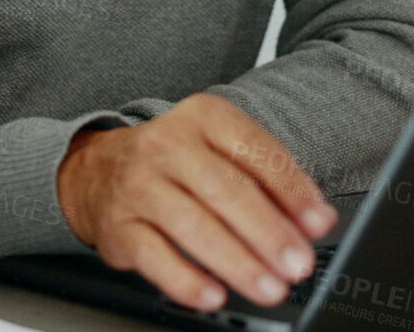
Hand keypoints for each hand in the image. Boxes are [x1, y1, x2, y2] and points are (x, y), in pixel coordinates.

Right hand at [55, 93, 337, 312]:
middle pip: (227, 191)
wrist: (95, 169)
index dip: (292, 190)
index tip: (319, 223)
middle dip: (269, 233)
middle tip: (298, 264)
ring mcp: (139, 185)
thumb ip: (269, 181)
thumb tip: (314, 221)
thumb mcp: (221, 152)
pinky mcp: (118, 225)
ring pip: (193, 225)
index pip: (256, 152)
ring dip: (237, 263)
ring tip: (269, 287)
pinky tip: (213, 295)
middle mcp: (167, 145)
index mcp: (203, 117)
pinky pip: (154, 256)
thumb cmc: (174, 163)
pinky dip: (186, 280)